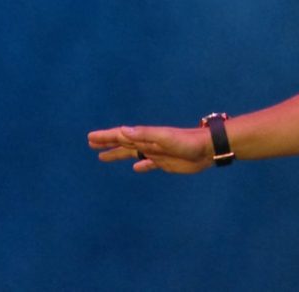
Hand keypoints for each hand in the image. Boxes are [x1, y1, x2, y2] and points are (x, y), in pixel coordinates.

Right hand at [88, 125, 213, 173]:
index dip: (106, 136)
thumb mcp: (166, 138)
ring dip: (118, 153)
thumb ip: (146, 134)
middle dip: (107, 143)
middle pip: (123, 143)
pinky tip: (136, 168)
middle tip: (91, 143)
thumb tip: (123, 131)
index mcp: (146, 137)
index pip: (122, 136)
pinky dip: (141, 165)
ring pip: (132, 153)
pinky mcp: (166, 162)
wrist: (208, 149)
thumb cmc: (188, 143)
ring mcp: (156, 153)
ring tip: (103, 156)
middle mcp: (149, 144)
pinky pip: (149, 163)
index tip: (90, 137)